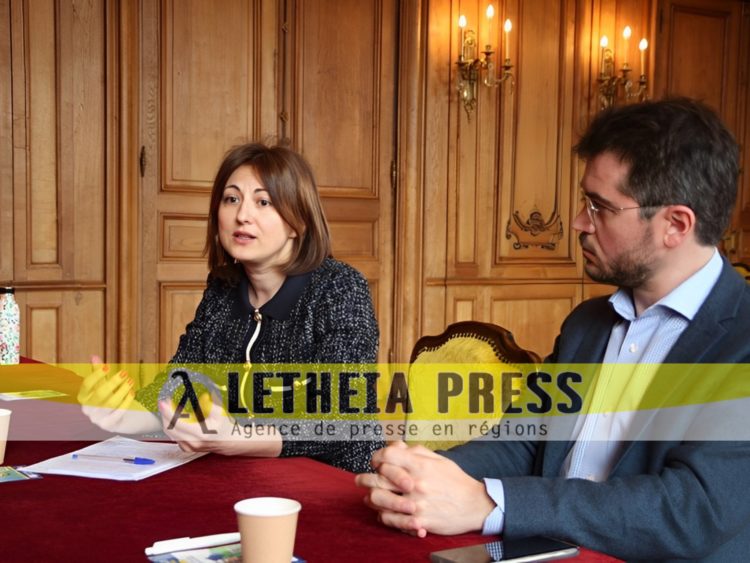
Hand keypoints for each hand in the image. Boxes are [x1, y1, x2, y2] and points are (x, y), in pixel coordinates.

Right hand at [78, 355, 157, 433]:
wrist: (122, 418)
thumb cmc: (110, 397)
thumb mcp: (104, 384)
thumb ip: (99, 371)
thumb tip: (93, 356)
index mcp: (84, 397)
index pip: (86, 385)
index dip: (96, 375)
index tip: (108, 366)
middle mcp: (88, 409)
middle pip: (99, 394)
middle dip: (113, 382)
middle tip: (124, 373)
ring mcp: (97, 419)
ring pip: (110, 403)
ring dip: (122, 390)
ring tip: (131, 381)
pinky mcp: (109, 426)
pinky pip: (118, 413)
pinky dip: (126, 402)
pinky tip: (132, 393)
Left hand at [158, 398, 281, 457]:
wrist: (231, 441)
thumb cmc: (227, 428)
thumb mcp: (220, 412)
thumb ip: (211, 401)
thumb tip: (205, 391)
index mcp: (200, 434)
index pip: (177, 422)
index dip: (167, 411)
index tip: (163, 402)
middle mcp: (193, 442)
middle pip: (170, 428)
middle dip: (165, 414)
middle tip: (164, 403)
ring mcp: (190, 447)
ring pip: (171, 433)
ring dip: (169, 420)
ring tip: (171, 409)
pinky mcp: (188, 448)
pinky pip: (175, 437)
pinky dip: (173, 427)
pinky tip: (176, 420)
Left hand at [355, 441, 494, 536]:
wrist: (475, 505)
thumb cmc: (456, 480)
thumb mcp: (438, 459)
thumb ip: (416, 451)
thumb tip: (396, 446)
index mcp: (420, 465)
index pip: (388, 455)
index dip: (378, 456)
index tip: (376, 461)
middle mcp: (415, 483)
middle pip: (378, 478)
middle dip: (365, 478)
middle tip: (362, 479)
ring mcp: (415, 504)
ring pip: (379, 500)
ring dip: (371, 497)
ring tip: (370, 496)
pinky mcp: (418, 521)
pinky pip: (390, 519)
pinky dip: (382, 515)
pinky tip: (383, 512)